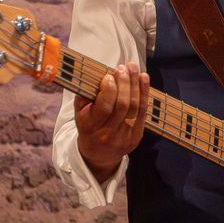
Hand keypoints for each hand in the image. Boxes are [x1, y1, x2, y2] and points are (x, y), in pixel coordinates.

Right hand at [75, 62, 149, 183]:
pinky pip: (143, 111)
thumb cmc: (88, 127)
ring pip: (135, 107)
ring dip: (135, 84)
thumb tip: (96, 74)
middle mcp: (109, 133)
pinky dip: (144, 92)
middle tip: (123, 67)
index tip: (109, 75)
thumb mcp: (79, 113)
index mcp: (91, 127)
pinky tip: (143, 78)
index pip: (104, 107)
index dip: (109, 89)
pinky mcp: (137, 135)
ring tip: (133, 68)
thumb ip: (85, 95)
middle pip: (123, 105)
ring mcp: (125, 135)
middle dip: (125, 83)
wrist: (99, 155)